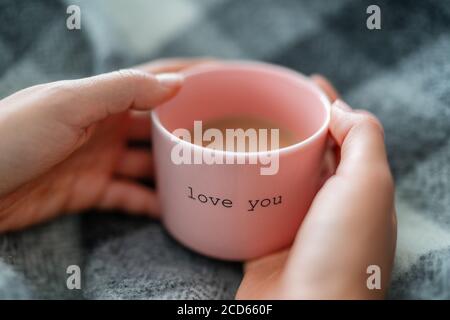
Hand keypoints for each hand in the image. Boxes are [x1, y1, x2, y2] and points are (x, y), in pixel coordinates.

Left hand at [0, 58, 208, 231]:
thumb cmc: (9, 136)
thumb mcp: (69, 103)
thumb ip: (123, 90)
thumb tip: (176, 84)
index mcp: (101, 97)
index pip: (154, 81)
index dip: (188, 78)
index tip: (223, 81)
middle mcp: (104, 126)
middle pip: (157, 126)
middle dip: (187, 130)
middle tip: (223, 140)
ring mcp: (99, 160)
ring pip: (148, 164)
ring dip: (173, 171)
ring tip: (206, 177)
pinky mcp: (90, 192)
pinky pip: (130, 197)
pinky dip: (151, 204)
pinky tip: (174, 209)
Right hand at [236, 76, 396, 298]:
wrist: (301, 315)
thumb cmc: (341, 256)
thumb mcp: (368, 186)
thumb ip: (364, 139)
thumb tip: (341, 108)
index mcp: (361, 194)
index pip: (348, 138)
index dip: (332, 107)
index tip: (307, 84)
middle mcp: (330, 210)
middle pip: (312, 156)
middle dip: (295, 126)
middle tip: (268, 103)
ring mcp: (296, 227)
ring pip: (280, 179)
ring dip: (265, 155)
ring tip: (242, 129)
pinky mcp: (264, 242)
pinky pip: (252, 206)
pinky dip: (242, 187)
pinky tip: (227, 171)